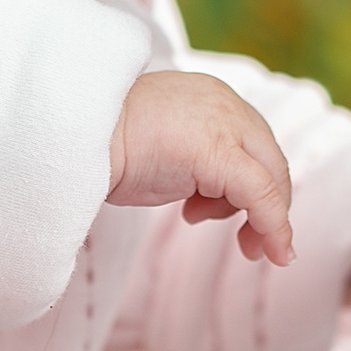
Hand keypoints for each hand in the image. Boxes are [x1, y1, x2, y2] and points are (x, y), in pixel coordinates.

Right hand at [108, 70, 295, 265]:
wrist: (76, 135)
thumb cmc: (105, 146)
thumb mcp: (164, 149)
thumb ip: (195, 164)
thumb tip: (210, 200)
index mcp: (212, 97)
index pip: (254, 144)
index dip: (257, 186)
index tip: (241, 221)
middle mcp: (226, 104)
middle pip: (271, 161)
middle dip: (268, 207)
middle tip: (251, 245)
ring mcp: (225, 125)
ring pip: (271, 178)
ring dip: (258, 217)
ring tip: (199, 219)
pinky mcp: (219, 154)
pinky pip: (261, 196)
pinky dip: (273, 227)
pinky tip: (275, 252)